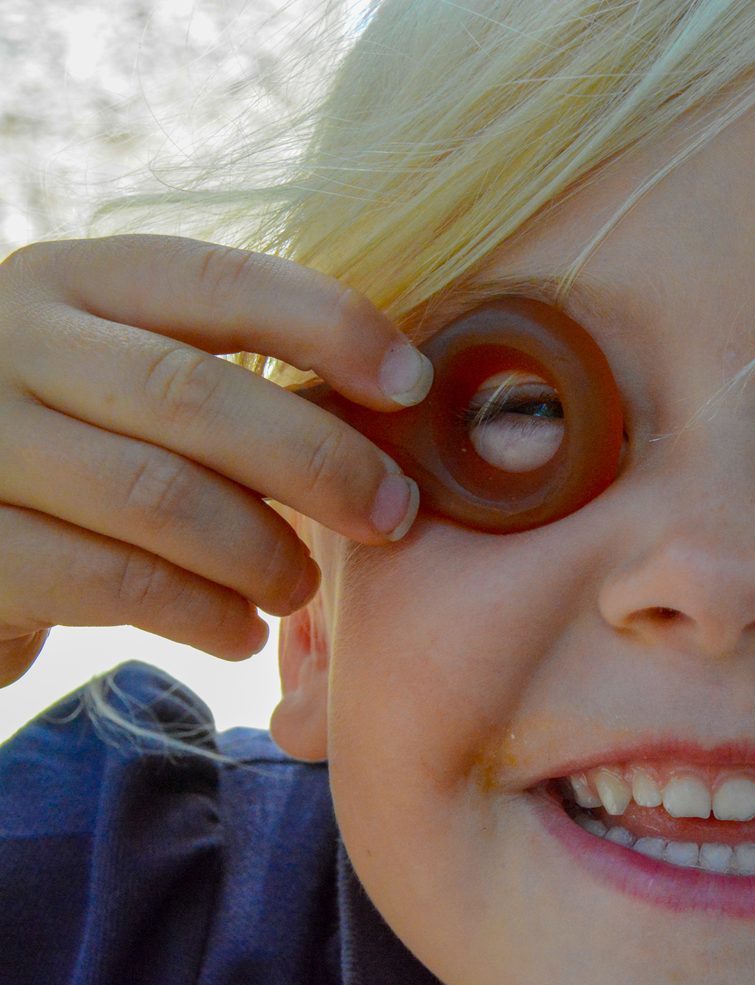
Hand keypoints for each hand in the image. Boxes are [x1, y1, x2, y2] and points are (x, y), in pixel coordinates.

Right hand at [0, 234, 432, 686]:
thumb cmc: (84, 453)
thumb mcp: (133, 378)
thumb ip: (234, 375)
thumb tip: (403, 400)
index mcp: (75, 281)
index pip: (220, 282)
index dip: (330, 327)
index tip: (412, 385)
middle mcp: (9, 342)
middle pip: (193, 395)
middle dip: (318, 462)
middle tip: (391, 515)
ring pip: (158, 496)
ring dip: (263, 553)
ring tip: (297, 586)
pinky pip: (115, 582)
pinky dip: (204, 613)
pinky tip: (240, 630)